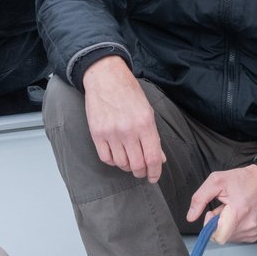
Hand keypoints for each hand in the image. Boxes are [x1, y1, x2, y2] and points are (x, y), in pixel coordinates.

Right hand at [82, 55, 164, 181]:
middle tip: (142, 171)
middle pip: (137, 165)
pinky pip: (106, 158)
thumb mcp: (147, 112)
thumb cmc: (129, 93)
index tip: (153, 178)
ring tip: (129, 160)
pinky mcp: (97, 134)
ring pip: (121, 164)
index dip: (155, 173)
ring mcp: (111, 133)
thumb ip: (154, 137)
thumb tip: (160, 159)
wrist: (105, 78)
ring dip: (127, 167)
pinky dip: (113, 161)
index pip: (153, 158)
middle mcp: (129, 130)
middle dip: (141, 172)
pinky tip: (117, 155)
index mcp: (145, 124)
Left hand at [186, 165, 256, 243]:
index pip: (217, 236)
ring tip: (232, 210)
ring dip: (226, 226)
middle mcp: (248, 225)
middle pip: (222, 237)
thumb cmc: (242, 179)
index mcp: (237, 213)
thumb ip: (199, 199)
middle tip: (223, 209)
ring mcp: (254, 231)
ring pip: (229, 238)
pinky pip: (239, 237)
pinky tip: (238, 215)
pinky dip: (234, 228)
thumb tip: (190, 217)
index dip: (211, 226)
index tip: (213, 213)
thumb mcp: (216, 181)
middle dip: (218, 224)